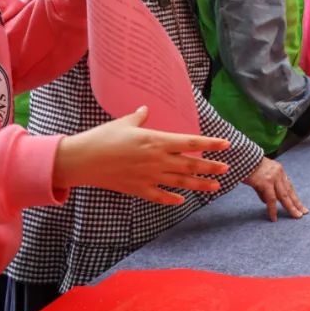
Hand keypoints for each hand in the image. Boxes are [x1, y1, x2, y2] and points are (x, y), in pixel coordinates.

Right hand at [52, 108, 230, 204]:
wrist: (82, 160)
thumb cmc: (103, 138)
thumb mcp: (124, 123)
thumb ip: (140, 118)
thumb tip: (145, 110)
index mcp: (156, 141)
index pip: (191, 142)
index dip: (210, 143)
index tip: (226, 145)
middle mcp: (157, 160)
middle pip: (190, 164)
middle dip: (211, 166)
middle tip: (227, 169)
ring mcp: (149, 176)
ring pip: (180, 182)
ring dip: (199, 184)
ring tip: (215, 186)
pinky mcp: (138, 189)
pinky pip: (160, 196)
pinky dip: (172, 199)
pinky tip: (182, 200)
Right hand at [244, 158, 307, 221]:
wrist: (240, 157)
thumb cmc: (247, 167)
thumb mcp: (259, 177)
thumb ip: (263, 190)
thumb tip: (266, 202)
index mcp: (279, 170)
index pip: (289, 186)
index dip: (294, 197)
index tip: (300, 205)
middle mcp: (279, 173)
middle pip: (289, 191)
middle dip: (297, 203)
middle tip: (303, 213)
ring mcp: (273, 178)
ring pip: (284, 196)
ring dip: (290, 207)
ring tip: (296, 216)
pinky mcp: (265, 182)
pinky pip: (271, 199)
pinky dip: (273, 210)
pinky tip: (274, 218)